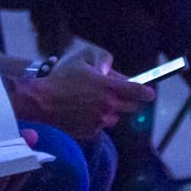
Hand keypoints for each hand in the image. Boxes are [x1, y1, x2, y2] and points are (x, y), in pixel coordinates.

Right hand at [16, 59, 154, 140]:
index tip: (149, 92)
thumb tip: (111, 70)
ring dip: (109, 110)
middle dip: (126, 99)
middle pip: (130, 106)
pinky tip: (81, 111)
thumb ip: (102, 60)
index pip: (137, 91)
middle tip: (113, 92)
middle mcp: (108, 106)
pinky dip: (96, 119)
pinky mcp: (91, 132)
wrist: (40, 102)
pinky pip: (100, 125)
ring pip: (114, 117)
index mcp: (108, 88)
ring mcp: (100, 121)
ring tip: (91, 101)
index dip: (146, 92)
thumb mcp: (81, 59)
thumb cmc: (60, 78)